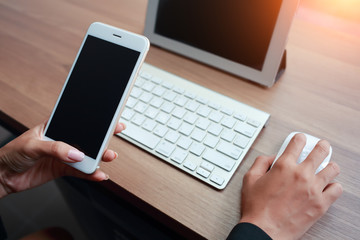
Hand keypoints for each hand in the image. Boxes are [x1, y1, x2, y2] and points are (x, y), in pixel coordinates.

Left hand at [0, 121, 125, 197]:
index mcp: (54, 127)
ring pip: (86, 155)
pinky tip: (98, 174)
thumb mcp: (32, 146)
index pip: (77, 122)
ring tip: (108, 157)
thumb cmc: (11, 154)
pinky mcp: (63, 170)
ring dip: (99, 157)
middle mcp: (62, 141)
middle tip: (113, 136)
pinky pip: (81, 171)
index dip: (93, 120)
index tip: (108, 120)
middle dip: (101, 137)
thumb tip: (75, 153)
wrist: (3, 177)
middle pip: (86, 138)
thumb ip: (55, 148)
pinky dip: (91, 174)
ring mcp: (64, 156)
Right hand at [239, 133, 342, 239]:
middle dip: (321, 146)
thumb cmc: (256, 207)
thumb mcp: (249, 178)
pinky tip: (328, 186)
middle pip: (320, 151)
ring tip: (327, 167)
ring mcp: (313, 189)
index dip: (299, 138)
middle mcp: (301, 174)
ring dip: (329, 165)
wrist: (264, 230)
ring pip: (332, 169)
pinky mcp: (321, 204)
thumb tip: (271, 157)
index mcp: (283, 166)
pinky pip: (336, 189)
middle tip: (322, 146)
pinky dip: (334, 186)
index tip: (301, 139)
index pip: (297, 143)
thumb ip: (261, 162)